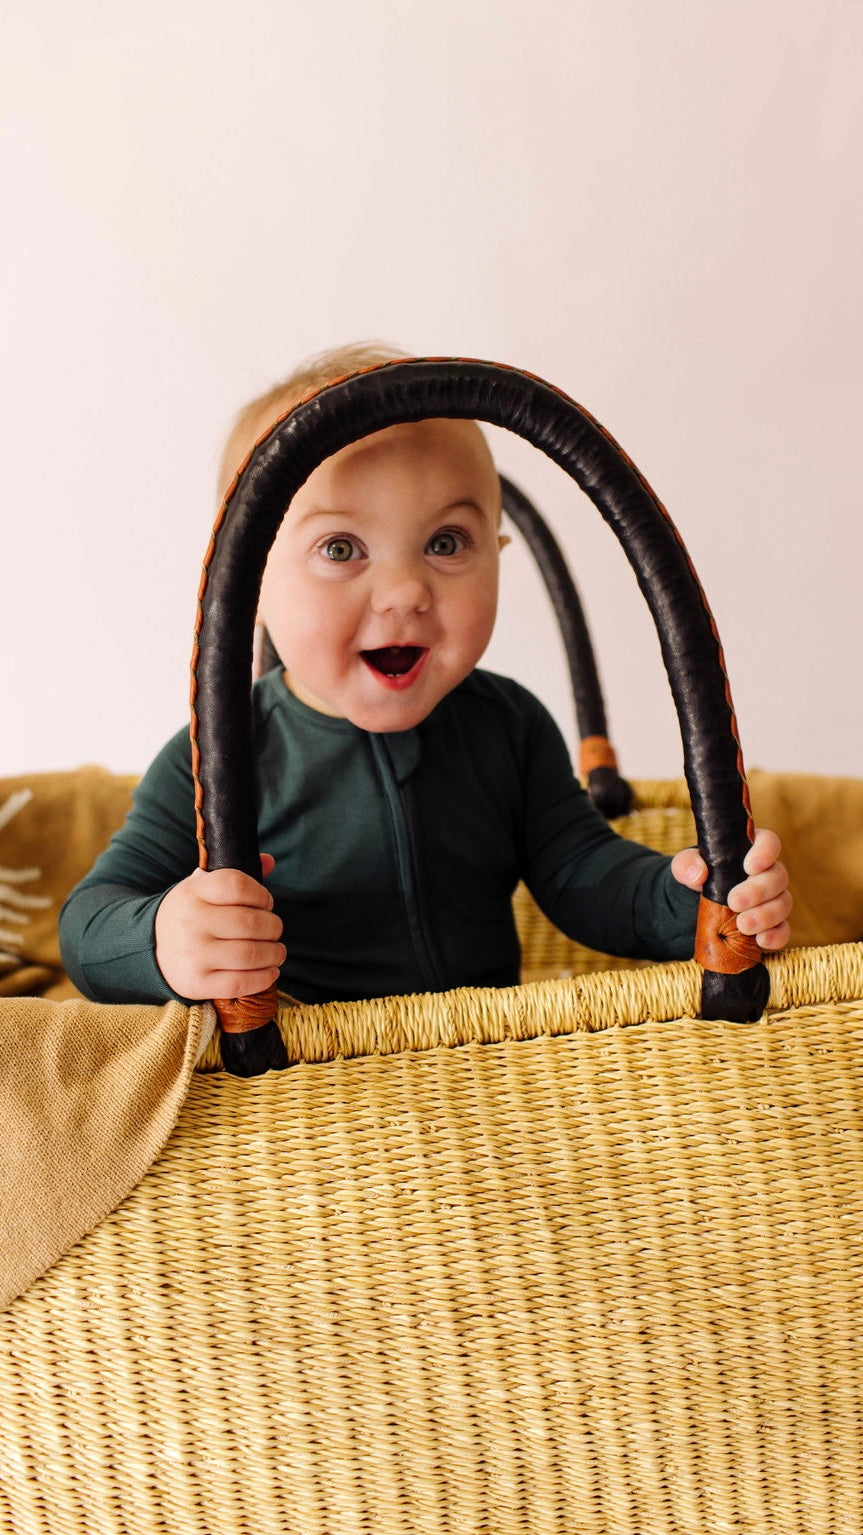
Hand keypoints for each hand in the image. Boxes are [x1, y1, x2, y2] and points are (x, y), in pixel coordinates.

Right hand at [154, 853, 285, 998]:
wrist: (150, 948)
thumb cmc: (189, 914)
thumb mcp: (202, 887)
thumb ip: (235, 875)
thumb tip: (270, 861)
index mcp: (193, 891)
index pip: (238, 886)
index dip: (262, 895)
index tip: (266, 903)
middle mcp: (190, 921)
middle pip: (250, 923)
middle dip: (274, 927)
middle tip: (274, 930)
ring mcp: (192, 954)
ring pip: (250, 954)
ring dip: (274, 953)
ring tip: (277, 952)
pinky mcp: (196, 983)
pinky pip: (240, 983)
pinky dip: (264, 978)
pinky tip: (270, 972)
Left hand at [671, 827, 791, 951]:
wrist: (693, 905)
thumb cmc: (695, 876)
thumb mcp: (685, 866)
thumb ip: (686, 863)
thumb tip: (698, 874)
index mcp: (750, 850)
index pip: (768, 842)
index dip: (765, 852)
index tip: (749, 867)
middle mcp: (767, 873)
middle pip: (778, 876)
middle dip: (758, 891)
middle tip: (735, 902)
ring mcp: (773, 899)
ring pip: (783, 903)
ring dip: (765, 915)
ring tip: (743, 925)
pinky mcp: (773, 924)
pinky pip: (783, 930)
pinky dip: (776, 936)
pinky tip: (761, 941)